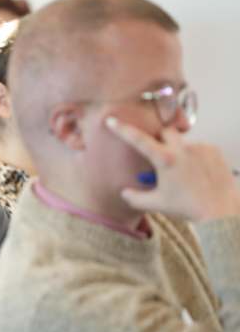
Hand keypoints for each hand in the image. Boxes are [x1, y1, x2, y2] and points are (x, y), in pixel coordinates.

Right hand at [106, 117, 239, 221]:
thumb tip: (125, 192)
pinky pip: (199, 148)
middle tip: (159, 155)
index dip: (122, 129)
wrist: (220, 210)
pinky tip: (197, 173)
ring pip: (183, 143)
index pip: (138, 140)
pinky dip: (194, 157)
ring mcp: (200, 148)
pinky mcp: (214, 150)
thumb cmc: (187, 208)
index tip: (111, 120)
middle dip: (159, 138)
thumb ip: (135, 198)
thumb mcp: (156, 204)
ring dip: (178, 152)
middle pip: (165, 132)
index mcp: (165, 160)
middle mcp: (183, 149)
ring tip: (183, 173)